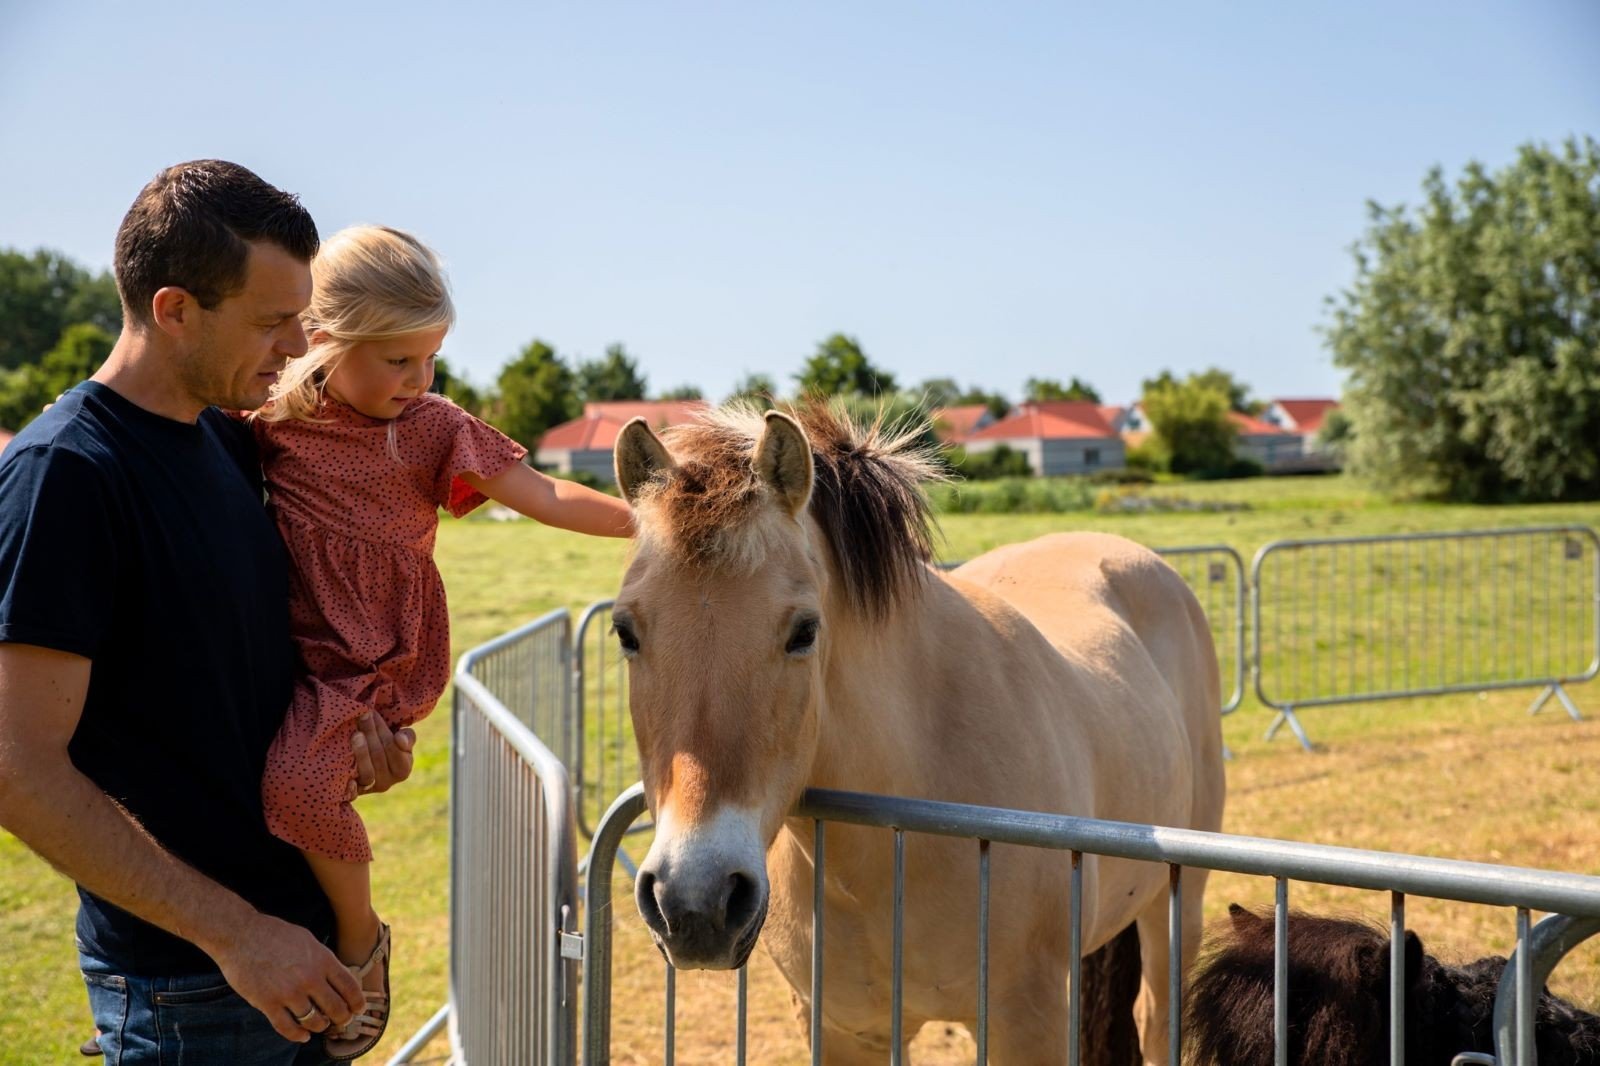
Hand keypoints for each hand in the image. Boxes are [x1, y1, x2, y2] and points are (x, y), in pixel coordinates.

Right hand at [212, 913, 363, 1042]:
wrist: (241, 934)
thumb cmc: (275, 934)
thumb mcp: (308, 940)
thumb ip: (324, 960)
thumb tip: (338, 978)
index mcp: (323, 959)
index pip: (350, 987)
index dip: (357, 1002)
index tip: (358, 1009)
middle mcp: (310, 977)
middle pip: (336, 1008)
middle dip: (342, 1018)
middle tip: (341, 1020)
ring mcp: (289, 992)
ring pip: (314, 1021)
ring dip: (320, 1026)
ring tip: (320, 1024)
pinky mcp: (268, 1004)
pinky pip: (288, 1028)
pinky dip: (298, 1035)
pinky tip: (303, 1035)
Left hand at [349, 713, 414, 798]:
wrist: (367, 764)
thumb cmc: (386, 746)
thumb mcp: (402, 740)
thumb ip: (408, 737)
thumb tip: (399, 739)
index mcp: (403, 770)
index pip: (393, 748)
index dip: (382, 730)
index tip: (372, 713)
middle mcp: (387, 783)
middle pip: (379, 756)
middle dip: (370, 733)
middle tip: (361, 715)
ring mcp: (370, 789)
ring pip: (367, 772)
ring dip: (361, 752)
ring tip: (355, 734)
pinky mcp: (354, 793)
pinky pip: (352, 789)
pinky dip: (349, 781)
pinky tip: (344, 764)